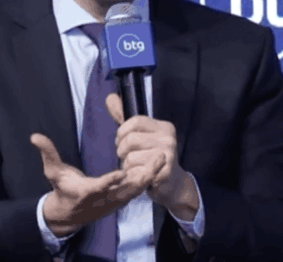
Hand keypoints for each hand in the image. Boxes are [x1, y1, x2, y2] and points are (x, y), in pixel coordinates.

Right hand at [30, 133, 165, 236]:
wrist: (71, 214)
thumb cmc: (62, 189)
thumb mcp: (52, 172)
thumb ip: (47, 153)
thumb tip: (35, 136)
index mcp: (85, 191)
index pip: (97, 187)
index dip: (108, 181)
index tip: (119, 172)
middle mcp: (103, 198)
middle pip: (126, 190)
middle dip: (142, 176)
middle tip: (156, 159)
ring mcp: (114, 200)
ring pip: (135, 190)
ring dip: (149, 175)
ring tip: (162, 159)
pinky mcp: (121, 200)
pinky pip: (137, 190)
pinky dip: (148, 180)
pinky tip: (157, 166)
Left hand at [105, 94, 196, 216]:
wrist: (173, 184)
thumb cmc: (152, 157)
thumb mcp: (143, 136)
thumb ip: (126, 121)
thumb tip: (109, 98)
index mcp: (164, 127)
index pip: (135, 121)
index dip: (122, 132)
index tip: (120, 141)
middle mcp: (168, 139)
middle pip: (131, 139)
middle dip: (121, 150)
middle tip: (125, 157)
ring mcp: (168, 156)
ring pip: (130, 157)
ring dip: (126, 166)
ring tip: (133, 167)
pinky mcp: (164, 174)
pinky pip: (136, 172)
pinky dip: (132, 176)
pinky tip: (138, 176)